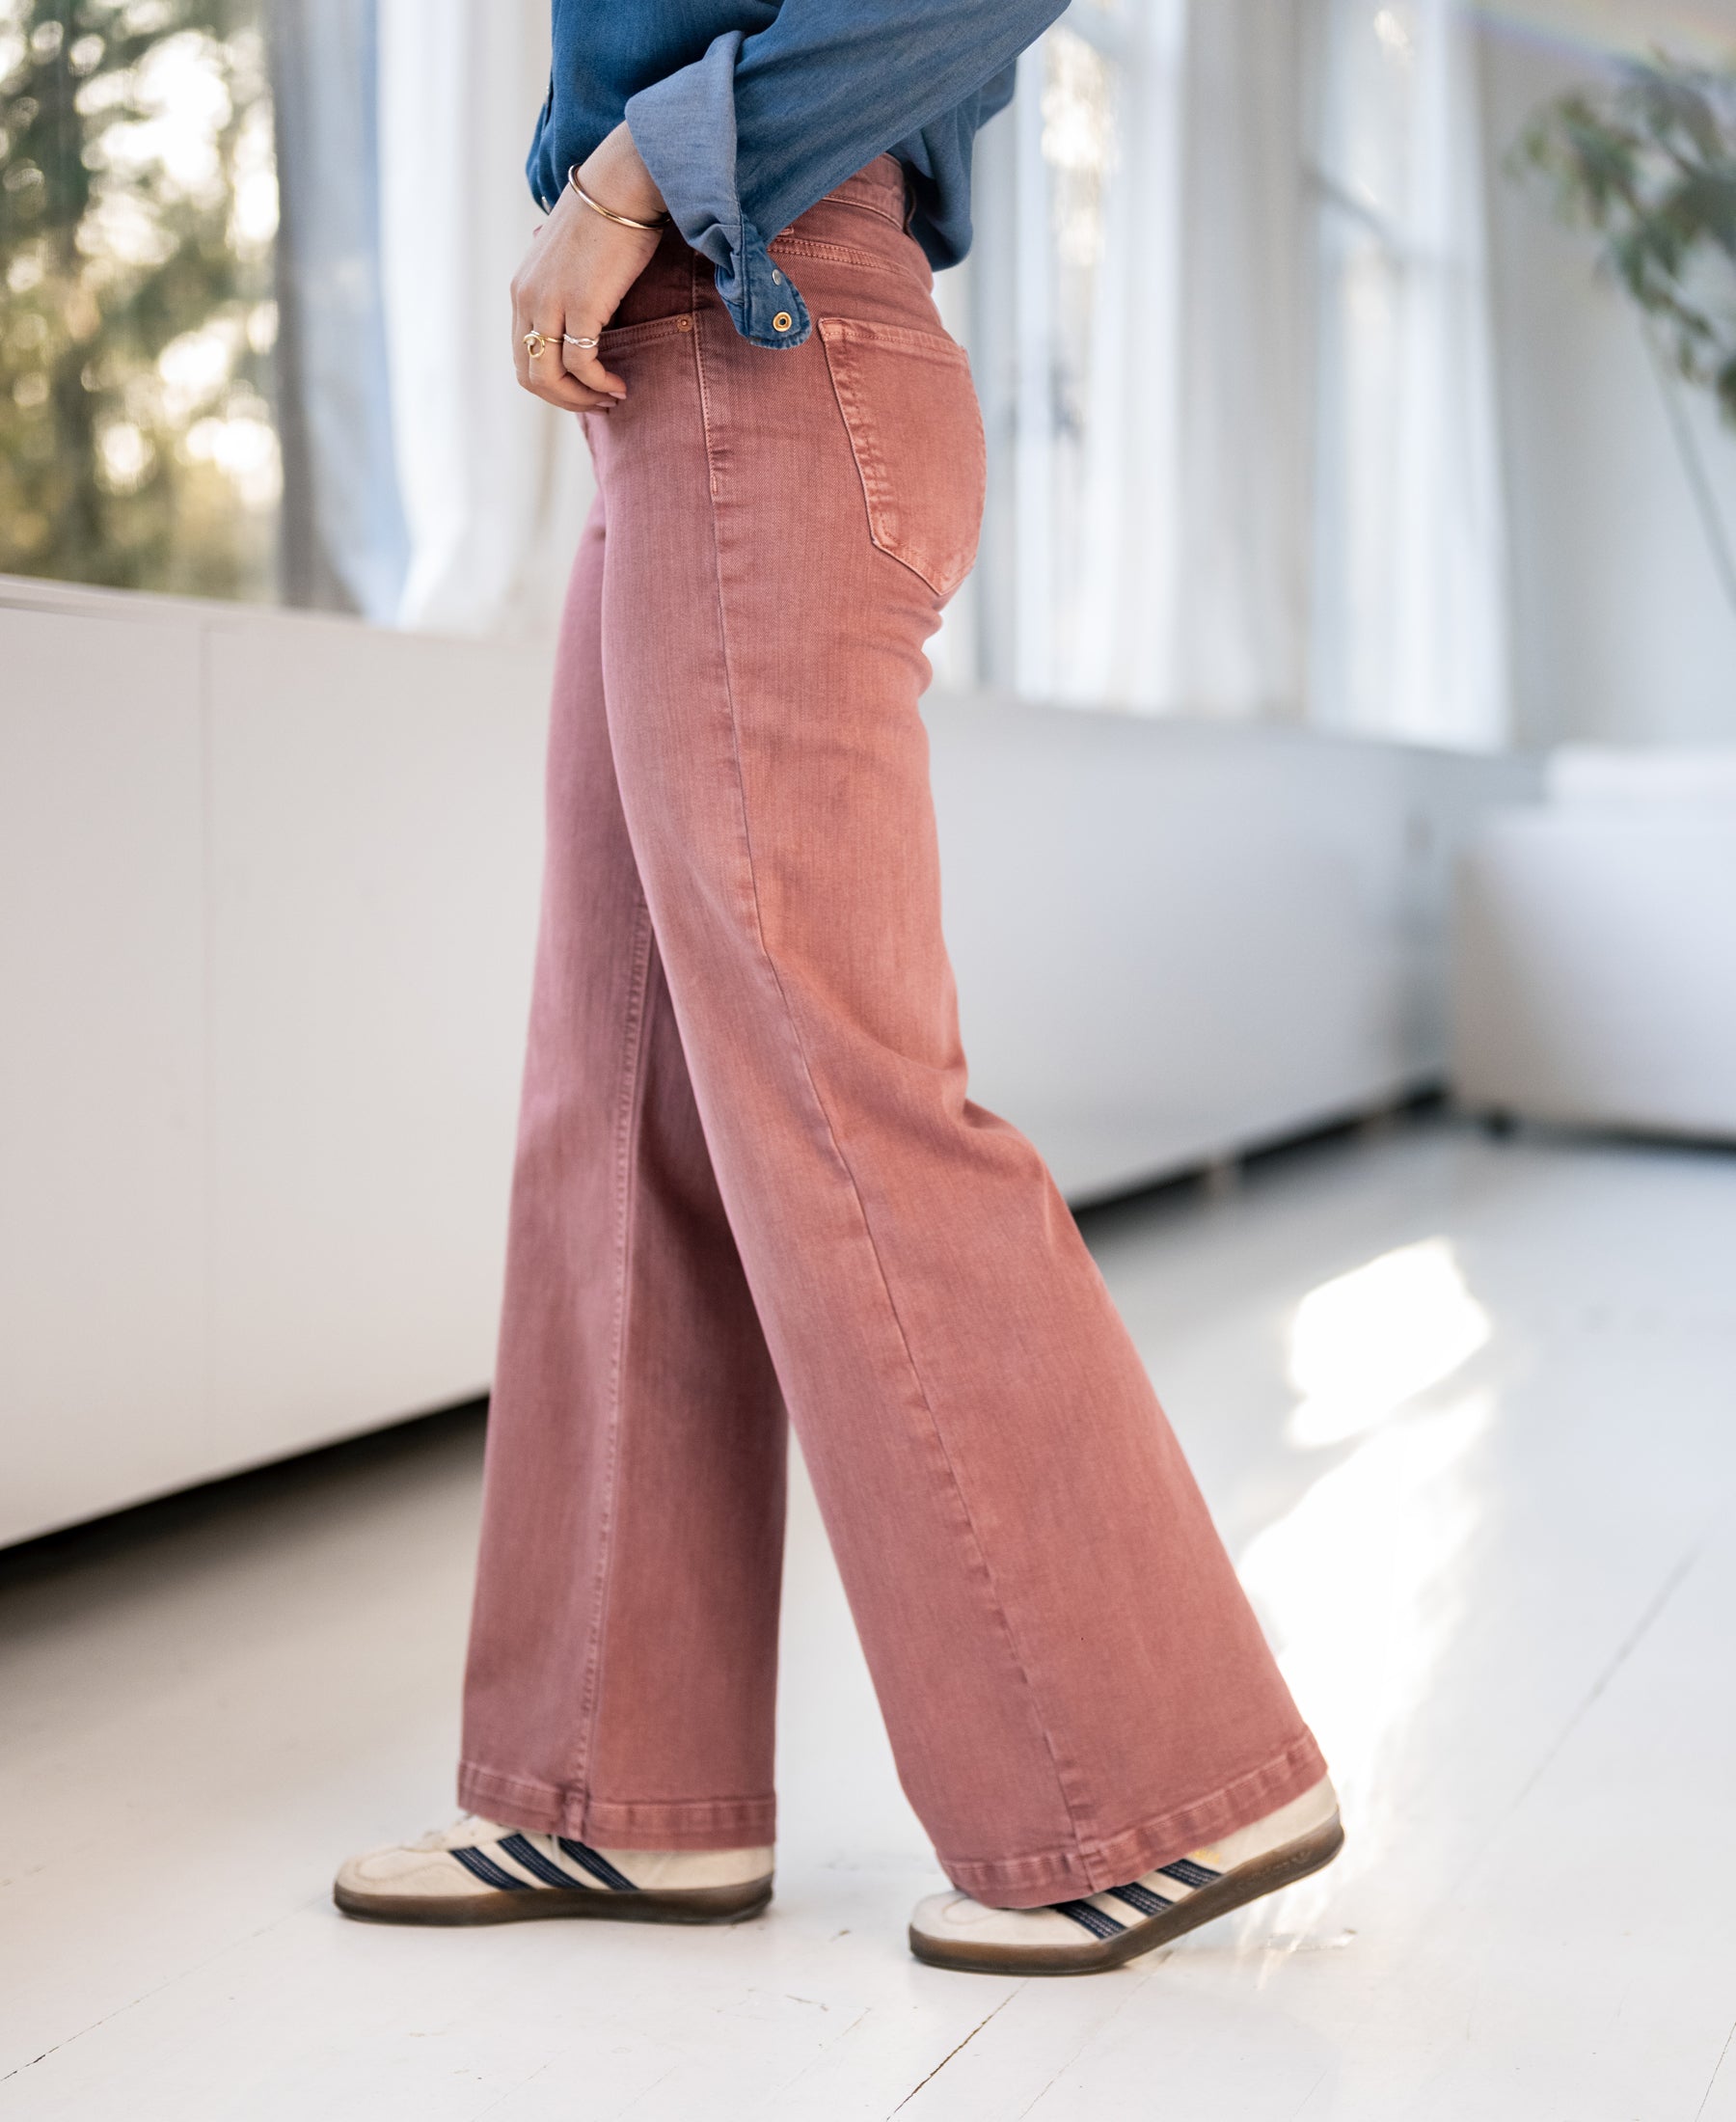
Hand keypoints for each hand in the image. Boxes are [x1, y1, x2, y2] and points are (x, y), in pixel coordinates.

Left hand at [511, 123, 665, 411]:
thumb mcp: (571, 259)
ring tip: (611, 398)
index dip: (551, 384)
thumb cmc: (607, 218)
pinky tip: (619, 386)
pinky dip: (600, 384)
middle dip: (564, 399)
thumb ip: (564, 287)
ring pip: (552, 377)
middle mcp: (527, 298)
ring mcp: (549, 303)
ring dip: (582, 399)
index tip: (583, 387)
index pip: (523, 356)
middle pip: (531, 375)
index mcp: (522, 289)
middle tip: (598, 403)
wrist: (621, 186)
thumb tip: (580, 312)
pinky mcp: (579, 305)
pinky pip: (583, 365)